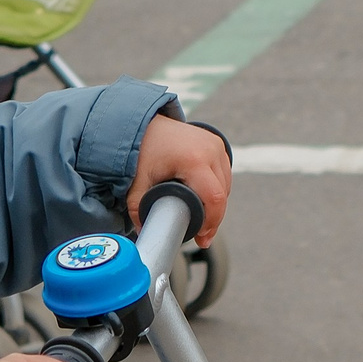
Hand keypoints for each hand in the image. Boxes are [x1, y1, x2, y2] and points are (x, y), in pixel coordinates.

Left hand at [126, 115, 230, 248]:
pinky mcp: (216, 143)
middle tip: (201, 234)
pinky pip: (224, 172)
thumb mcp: (136, 183)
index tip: (203, 237)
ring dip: (217, 203)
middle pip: (222, 194)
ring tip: (203, 218)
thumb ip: (138, 210)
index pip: (215, 198)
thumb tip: (146, 233)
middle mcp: (209, 149)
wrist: (143, 123)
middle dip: (214, 217)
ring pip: (225, 184)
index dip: (212, 222)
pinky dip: (218, 187)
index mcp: (193, 159)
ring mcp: (215, 144)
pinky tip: (207, 200)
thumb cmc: (141, 150)